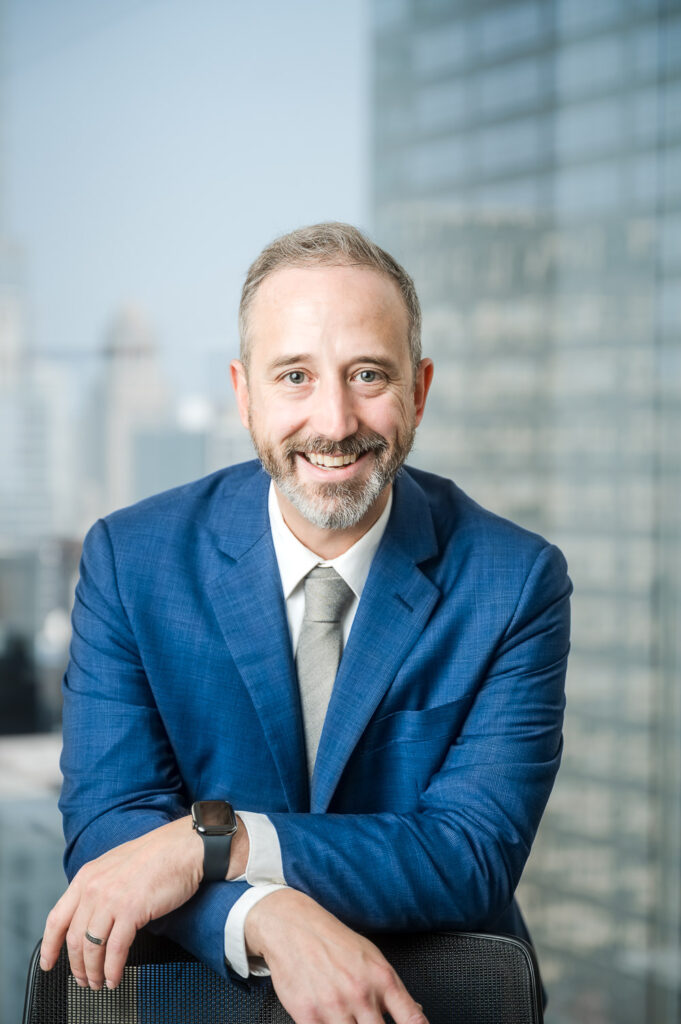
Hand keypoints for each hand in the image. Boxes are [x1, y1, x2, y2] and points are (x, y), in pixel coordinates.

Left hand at [39, 816, 203, 990]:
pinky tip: (115, 977)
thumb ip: (98, 887)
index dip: (50, 946)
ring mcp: (112, 899)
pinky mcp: (132, 910)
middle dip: (77, 966)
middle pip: (74, 939)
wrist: (183, 847)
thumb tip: (90, 917)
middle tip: (84, 980)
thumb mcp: (115, 865)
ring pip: (92, 948)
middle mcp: (94, 888)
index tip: (49, 963)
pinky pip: (115, 949)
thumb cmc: (157, 856)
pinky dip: (113, 969)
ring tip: (100, 982)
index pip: (56, 918)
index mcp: (87, 877)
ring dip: (94, 972)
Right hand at [245, 888, 427, 1023]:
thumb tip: (415, 1013)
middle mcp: (360, 994)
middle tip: (367, 1021)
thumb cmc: (334, 941)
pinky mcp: (308, 1016)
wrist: (293, 927)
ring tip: (349, 1019)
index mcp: (382, 979)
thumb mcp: (372, 957)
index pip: (412, 1019)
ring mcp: (334, 1007)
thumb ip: (394, 990)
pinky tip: (330, 1020)